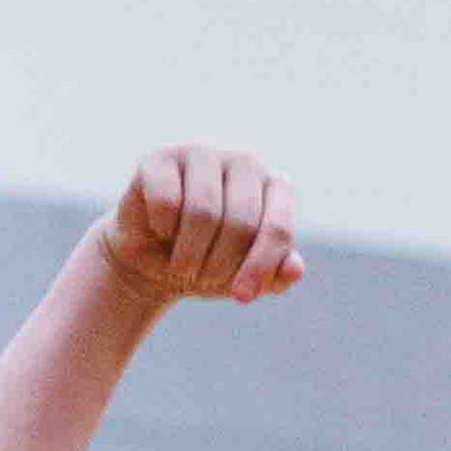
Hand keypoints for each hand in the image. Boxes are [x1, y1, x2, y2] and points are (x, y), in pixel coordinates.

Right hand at [97, 142, 301, 307]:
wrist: (156, 261)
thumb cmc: (210, 263)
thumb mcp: (246, 277)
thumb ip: (276, 275)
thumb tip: (295, 269)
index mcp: (274, 185)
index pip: (278, 227)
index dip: (260, 267)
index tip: (241, 297)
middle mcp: (243, 160)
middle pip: (241, 222)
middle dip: (220, 263)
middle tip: (204, 277)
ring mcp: (202, 152)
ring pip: (203, 212)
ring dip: (190, 254)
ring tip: (184, 265)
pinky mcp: (161, 157)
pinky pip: (167, 201)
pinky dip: (163, 229)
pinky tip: (162, 230)